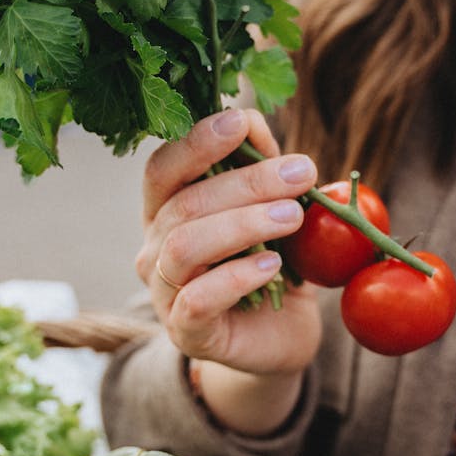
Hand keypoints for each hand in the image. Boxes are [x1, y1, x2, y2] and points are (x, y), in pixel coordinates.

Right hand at [137, 108, 321, 377]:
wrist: (281, 338)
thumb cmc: (272, 265)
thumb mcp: (273, 209)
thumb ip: (259, 166)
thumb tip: (251, 117)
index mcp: (167, 211)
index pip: (163, 168)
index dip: (196, 142)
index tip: (241, 120)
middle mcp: (154, 249)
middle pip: (184, 204)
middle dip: (246, 182)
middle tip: (301, 172)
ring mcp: (163, 293)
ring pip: (183, 247)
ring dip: (242, 224)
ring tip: (293, 217)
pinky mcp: (185, 332)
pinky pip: (197, 300)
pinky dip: (236, 277)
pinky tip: (272, 266)